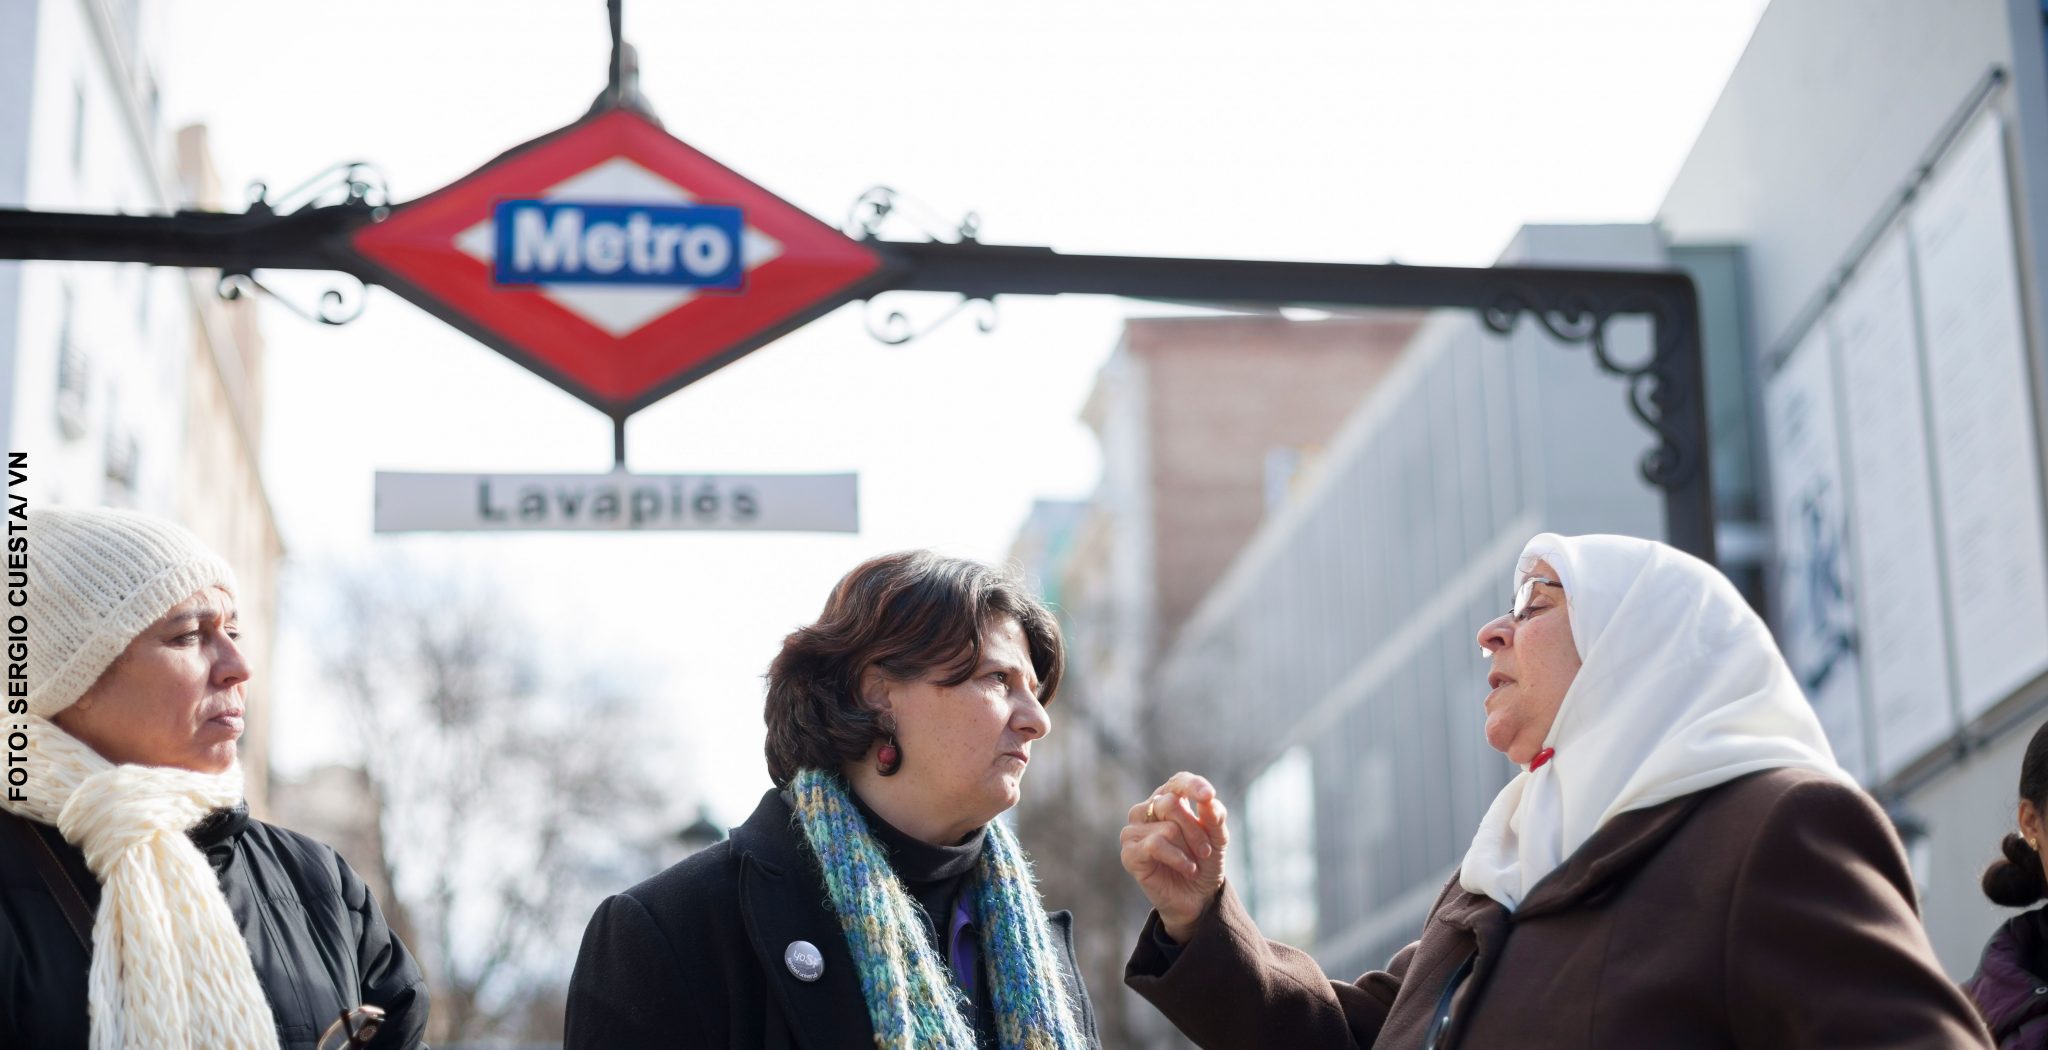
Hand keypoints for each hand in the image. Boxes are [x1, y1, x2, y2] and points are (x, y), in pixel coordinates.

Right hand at [1119, 771, 1228, 943]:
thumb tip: (1209, 799)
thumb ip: (1214, 817)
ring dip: (1188, 848)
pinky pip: (1155, 845)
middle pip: (1171, 804)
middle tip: (1206, 851)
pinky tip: (1187, 869)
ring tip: (1194, 864)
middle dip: (1196, 830)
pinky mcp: (1129, 853)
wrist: (1197, 898)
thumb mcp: (1217, 838)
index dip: (1192, 786)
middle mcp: (1147, 810)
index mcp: (1168, 799)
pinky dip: (1177, 858)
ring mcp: (1134, 831)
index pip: (1177, 783)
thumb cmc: (1205, 862)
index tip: (1208, 795)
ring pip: (1166, 827)